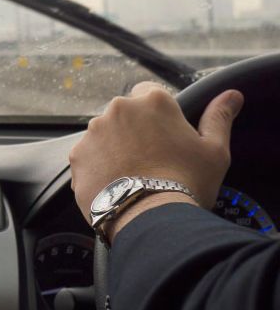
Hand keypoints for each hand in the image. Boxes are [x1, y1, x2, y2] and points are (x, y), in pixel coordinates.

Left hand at [69, 81, 243, 241]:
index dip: (156, 114)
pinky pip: (88, 157)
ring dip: (114, 148)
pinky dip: (98, 167)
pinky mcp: (77, 155)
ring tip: (133, 175)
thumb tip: (231, 96)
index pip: (149, 92)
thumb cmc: (187, 182)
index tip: (163, 134)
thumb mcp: (214, 150)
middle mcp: (118, 110)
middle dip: (134, 131)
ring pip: (104, 135)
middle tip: (151, 159)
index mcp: (152, 101)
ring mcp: (94, 132)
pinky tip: (115, 184)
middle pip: (125, 115)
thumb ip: (218, 117)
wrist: (150, 217)